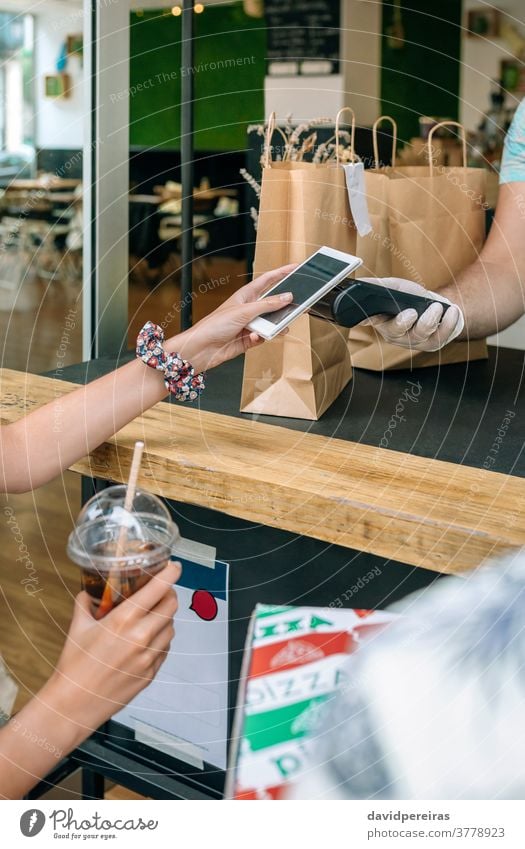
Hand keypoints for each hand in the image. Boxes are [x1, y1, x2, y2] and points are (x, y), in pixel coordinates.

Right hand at [47, 561, 180, 735]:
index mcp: (124, 620)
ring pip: (171, 627)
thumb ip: (85, 604)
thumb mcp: (77, 628)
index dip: (171, 574)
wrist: (74, 705)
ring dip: (165, 618)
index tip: (175, 567)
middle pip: (171, 605)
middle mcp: (141, 637)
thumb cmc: (74, 667)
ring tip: (151, 617)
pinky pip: (165, 649)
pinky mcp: (151, 674)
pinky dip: (160, 640)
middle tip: (160, 591)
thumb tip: (88, 593)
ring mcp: (149, 657)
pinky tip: (146, 640)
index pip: (158, 589)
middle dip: (169, 594)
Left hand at [171, 265, 296, 371]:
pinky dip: (261, 338)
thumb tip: (287, 297)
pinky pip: (264, 337)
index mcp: (246, 295)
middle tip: (299, 304)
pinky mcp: (249, 339)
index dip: (282, 272)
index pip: (268, 280)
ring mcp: (250, 324)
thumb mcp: (244, 311)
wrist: (202, 349)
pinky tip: (253, 338)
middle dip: (285, 305)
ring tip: (279, 327)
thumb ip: (267, 305)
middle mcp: (249, 308)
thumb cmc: (214, 325)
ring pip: (272, 322)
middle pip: (273, 303)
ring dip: (274, 326)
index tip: (296, 267)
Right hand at [358, 277, 464, 351]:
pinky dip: (447, 324)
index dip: (365, 319)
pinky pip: (439, 338)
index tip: (364, 317)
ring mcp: (412, 341)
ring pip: (419, 336)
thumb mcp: (394, 286)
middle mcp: (394, 334)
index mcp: (380, 319)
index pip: (367, 320)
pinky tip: (452, 311)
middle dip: (403, 323)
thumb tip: (362, 283)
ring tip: (436, 307)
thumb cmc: (409, 297)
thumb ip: (379, 285)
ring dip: (429, 320)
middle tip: (412, 312)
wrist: (431, 306)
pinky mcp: (430, 344)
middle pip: (395, 332)